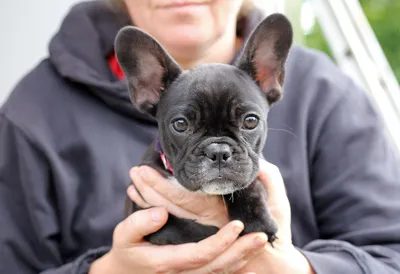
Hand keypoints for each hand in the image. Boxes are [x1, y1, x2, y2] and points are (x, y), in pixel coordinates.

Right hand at [89, 207, 268, 273]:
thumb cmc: (126, 251)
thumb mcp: (124, 235)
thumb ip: (140, 223)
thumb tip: (161, 212)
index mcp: (167, 262)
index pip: (201, 254)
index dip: (221, 242)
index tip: (238, 225)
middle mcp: (182, 273)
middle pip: (218, 267)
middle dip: (241, 252)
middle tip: (262, 236)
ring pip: (221, 272)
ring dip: (243, 258)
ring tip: (261, 242)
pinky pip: (218, 273)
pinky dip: (235, 266)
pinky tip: (249, 257)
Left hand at [128, 159, 314, 273]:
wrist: (273, 265)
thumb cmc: (276, 231)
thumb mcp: (278, 205)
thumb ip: (270, 182)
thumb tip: (257, 164)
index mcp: (221, 215)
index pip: (184, 198)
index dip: (162, 185)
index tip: (144, 171)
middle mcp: (206, 225)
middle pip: (171, 206)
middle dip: (151, 189)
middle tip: (134, 171)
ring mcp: (201, 234)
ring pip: (169, 215)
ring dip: (150, 199)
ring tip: (133, 180)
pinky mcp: (199, 238)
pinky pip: (173, 223)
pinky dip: (155, 212)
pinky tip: (142, 199)